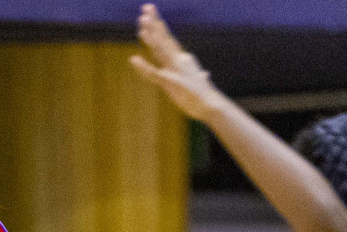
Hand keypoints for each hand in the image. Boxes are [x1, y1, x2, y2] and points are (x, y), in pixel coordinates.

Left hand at [129, 4, 219, 120]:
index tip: (151, 13)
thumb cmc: (205, 96)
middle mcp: (179, 60)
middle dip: (154, 23)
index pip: (168, 39)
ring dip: (151, 36)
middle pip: (164, 39)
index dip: (159, 26)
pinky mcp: (172, 83)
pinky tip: (133, 60)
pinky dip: (144, 67)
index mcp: (183, 59)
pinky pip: (155, 74)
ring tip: (142, 22)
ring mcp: (176, 70)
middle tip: (146, 8)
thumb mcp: (200, 83)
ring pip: (160, 50)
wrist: (212, 106)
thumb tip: (205, 75)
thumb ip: (201, 76)